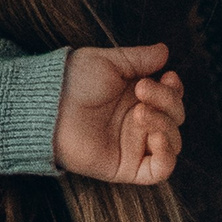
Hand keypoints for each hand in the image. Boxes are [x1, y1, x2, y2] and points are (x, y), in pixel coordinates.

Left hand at [54, 43, 184, 185]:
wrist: (47, 104)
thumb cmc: (71, 80)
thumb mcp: (108, 62)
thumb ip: (138, 58)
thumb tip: (165, 52)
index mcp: (135, 99)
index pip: (171, 98)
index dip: (174, 90)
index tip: (168, 76)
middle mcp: (137, 123)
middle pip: (174, 118)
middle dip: (167, 101)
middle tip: (142, 89)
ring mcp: (133, 145)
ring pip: (172, 142)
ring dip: (165, 124)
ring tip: (140, 111)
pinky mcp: (125, 166)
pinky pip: (159, 170)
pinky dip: (166, 155)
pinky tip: (156, 136)